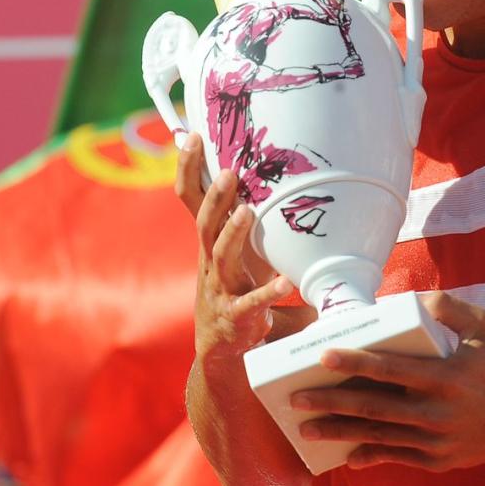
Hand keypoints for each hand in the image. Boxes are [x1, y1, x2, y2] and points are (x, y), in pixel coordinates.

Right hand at [175, 134, 291, 362]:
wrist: (223, 350)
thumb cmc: (241, 290)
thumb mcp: (248, 254)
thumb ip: (263, 223)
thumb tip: (295, 180)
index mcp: (211, 242)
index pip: (192, 200)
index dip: (189, 169)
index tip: (193, 136)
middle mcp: (211, 262)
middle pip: (204, 224)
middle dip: (215, 197)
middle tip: (230, 171)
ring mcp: (221, 289)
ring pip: (222, 256)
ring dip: (233, 233)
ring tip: (248, 211)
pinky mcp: (237, 317)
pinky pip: (252, 303)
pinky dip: (268, 291)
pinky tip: (285, 282)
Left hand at [290, 291, 484, 471]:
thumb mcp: (482, 326)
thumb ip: (446, 307)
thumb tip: (410, 299)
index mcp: (444, 376)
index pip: (390, 369)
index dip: (354, 363)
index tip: (322, 356)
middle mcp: (437, 412)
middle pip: (373, 408)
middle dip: (331, 403)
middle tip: (296, 399)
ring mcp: (436, 440)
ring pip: (378, 436)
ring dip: (340, 432)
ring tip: (307, 428)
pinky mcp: (438, 460)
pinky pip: (396, 457)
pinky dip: (369, 456)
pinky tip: (345, 454)